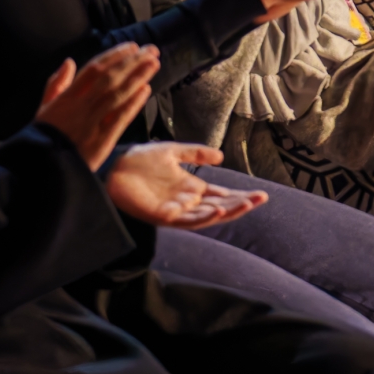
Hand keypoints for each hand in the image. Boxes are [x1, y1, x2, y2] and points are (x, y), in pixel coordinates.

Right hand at [33, 44, 161, 168]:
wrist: (43, 168)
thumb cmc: (43, 138)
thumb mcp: (43, 108)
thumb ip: (55, 84)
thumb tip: (69, 61)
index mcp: (67, 96)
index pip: (93, 69)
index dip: (114, 56)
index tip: (131, 46)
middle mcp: (81, 105)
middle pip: (110, 78)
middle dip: (132, 62)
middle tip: (151, 50)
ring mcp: (92, 122)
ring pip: (117, 94)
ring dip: (137, 77)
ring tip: (154, 63)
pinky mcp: (101, 141)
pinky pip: (119, 118)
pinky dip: (133, 104)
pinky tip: (146, 91)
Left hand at [106, 143, 266, 228]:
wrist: (112, 167)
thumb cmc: (138, 160)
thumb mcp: (172, 152)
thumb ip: (195, 154)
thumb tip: (221, 157)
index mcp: (190, 188)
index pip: (221, 195)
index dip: (240, 196)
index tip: (261, 194)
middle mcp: (186, 201)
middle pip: (220, 207)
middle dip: (241, 204)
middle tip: (261, 199)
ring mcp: (176, 210)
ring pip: (208, 216)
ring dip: (228, 212)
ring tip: (247, 204)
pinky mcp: (163, 216)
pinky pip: (187, 221)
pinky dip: (203, 217)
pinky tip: (217, 208)